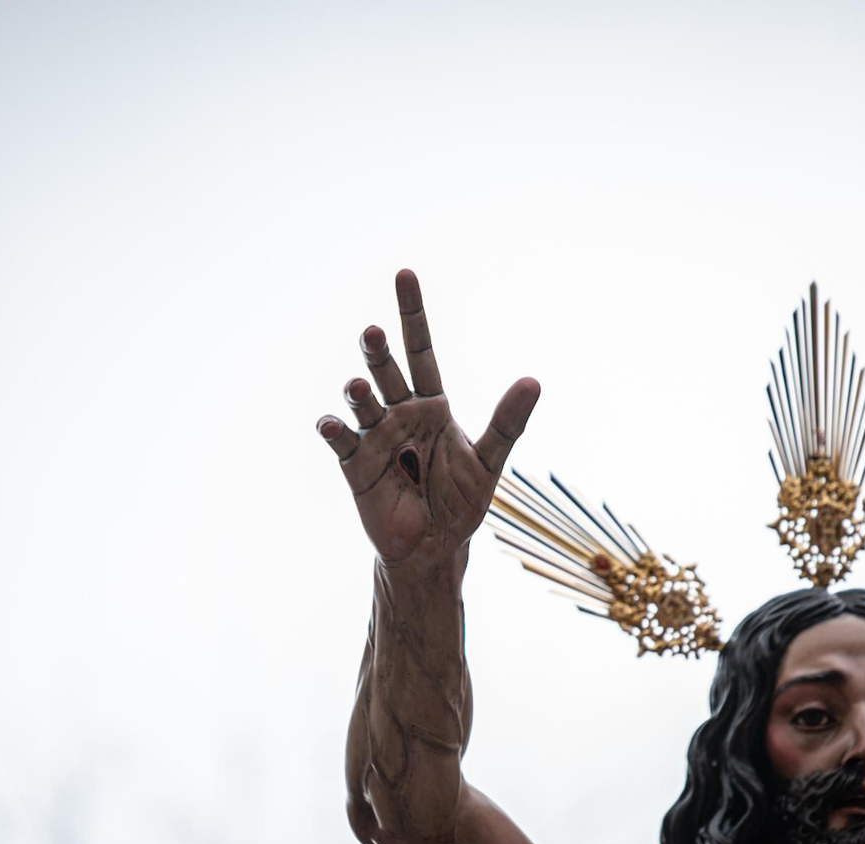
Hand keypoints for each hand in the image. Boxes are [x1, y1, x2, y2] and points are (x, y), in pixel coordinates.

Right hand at [317, 269, 539, 568]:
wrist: (434, 548)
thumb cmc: (462, 502)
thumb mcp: (490, 461)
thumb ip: (508, 421)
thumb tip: (533, 381)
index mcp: (433, 405)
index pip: (420, 349)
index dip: (413, 313)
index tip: (404, 275)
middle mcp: (401, 413)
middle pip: (387, 372)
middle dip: (377, 352)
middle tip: (372, 333)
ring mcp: (376, 437)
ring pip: (363, 404)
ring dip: (358, 393)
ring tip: (359, 387)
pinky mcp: (356, 465)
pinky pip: (341, 441)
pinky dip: (333, 430)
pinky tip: (331, 423)